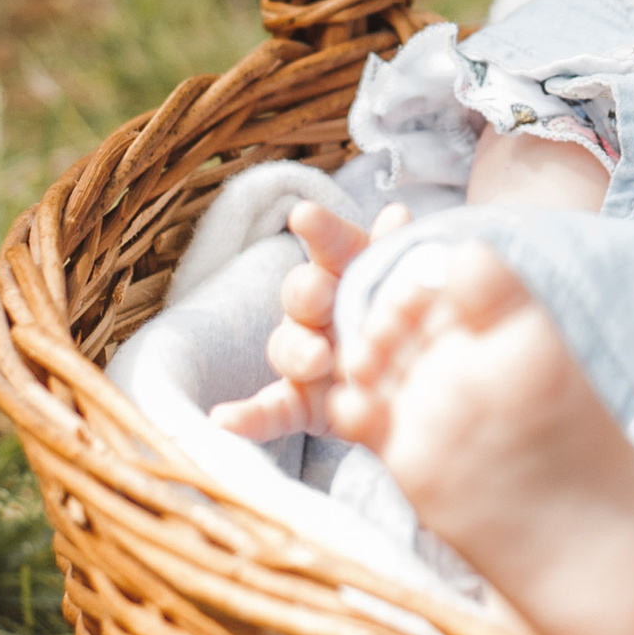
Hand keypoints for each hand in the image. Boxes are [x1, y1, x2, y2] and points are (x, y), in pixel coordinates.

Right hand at [211, 199, 407, 441]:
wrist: (407, 383)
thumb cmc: (403, 317)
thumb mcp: (409, 284)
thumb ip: (397, 252)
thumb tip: (395, 213)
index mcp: (346, 271)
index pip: (332, 243)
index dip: (320, 228)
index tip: (304, 215)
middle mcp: (316, 310)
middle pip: (301, 293)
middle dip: (307, 292)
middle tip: (319, 294)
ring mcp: (306, 357)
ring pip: (288, 348)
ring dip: (299, 352)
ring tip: (317, 359)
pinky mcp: (302, 403)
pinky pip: (271, 409)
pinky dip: (248, 417)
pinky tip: (224, 421)